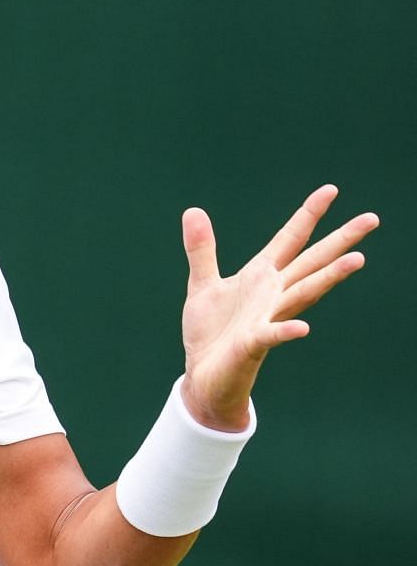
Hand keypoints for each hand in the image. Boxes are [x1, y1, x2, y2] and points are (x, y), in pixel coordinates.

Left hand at [179, 185, 377, 429]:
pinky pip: (271, 336)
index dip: (308, 215)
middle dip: (340, 241)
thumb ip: (202, 249)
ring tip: (357, 259)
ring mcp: (266, 318)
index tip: (330, 189)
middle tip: (372, 218)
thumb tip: (193, 210)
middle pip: (311, 262)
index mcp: (260, 277)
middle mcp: (272, 295)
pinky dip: (285, 332)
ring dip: (328, 278)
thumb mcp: (203, 283)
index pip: (289, 240)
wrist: (204, 375)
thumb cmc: (211, 332)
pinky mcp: (252, 345)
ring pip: (303, 294)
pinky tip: (303, 330)